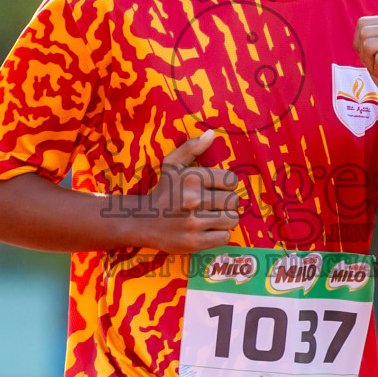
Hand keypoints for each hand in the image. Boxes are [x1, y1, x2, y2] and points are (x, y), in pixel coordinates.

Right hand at [135, 129, 241, 252]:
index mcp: (191, 178)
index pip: (231, 180)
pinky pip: (225, 237)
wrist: (143, 221)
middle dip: (227, 203)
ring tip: (214, 217)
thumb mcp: (172, 164)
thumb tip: (211, 134)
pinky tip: (208, 230)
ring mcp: (193, 223)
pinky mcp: (194, 242)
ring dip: (226, 219)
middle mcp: (193, 200)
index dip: (228, 185)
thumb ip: (191, 147)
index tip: (217, 189)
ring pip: (232, 220)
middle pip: (234, 201)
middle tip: (215, 205)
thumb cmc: (163, 191)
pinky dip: (220, 234)